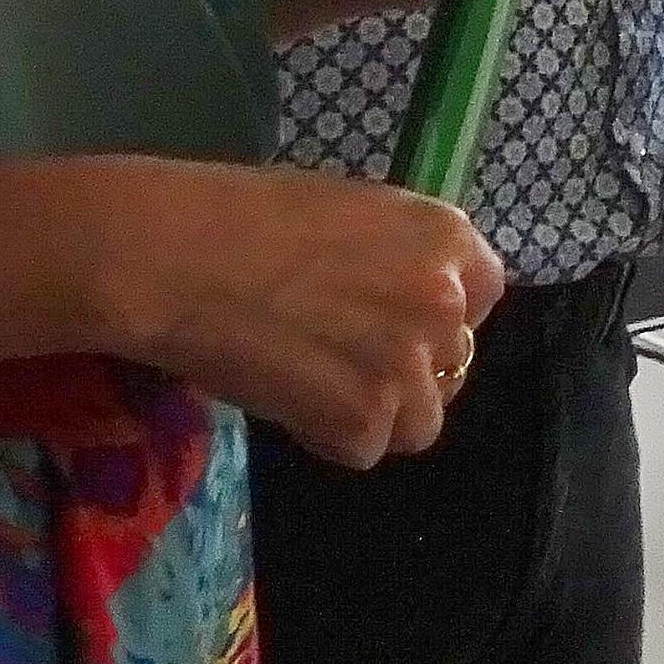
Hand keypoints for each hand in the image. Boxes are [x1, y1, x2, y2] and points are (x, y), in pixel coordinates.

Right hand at [92, 159, 503, 469]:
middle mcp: (446, 301)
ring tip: (314, 384)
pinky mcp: (366, 420)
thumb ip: (400, 258)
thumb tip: (408, 298)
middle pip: (453, 363)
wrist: (179, 260)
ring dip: (374, 413)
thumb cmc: (247, 218)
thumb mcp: (353, 214)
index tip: (397, 322)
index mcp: (447, 237)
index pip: (484, 295)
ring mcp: (409, 364)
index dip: (438, 315)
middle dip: (406, 368)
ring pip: (420, 420)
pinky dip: (327, 437)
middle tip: (342, 357)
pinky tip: (286, 400)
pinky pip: (365, 449)